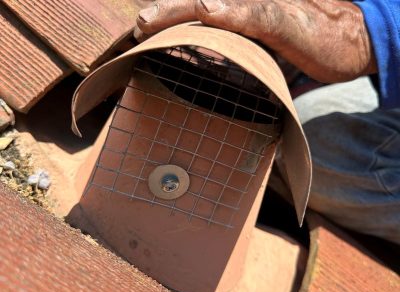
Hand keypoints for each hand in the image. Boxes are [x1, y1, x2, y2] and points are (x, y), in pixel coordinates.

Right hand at [135, 0, 376, 82]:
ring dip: (177, 25)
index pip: (198, 0)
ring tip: (151, 35)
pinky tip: (189, 46)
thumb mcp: (291, 23)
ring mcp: (248, 19)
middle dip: (165, 15)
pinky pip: (221, 32)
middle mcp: (243, 7)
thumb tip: (206, 2)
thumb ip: (253, 12)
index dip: (169, 11)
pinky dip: (199, 37)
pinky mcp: (255, 33)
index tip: (143, 26)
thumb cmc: (326, 35)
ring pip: (204, 16)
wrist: (351, 42)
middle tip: (138, 30)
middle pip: (195, 4)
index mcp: (248, 2)